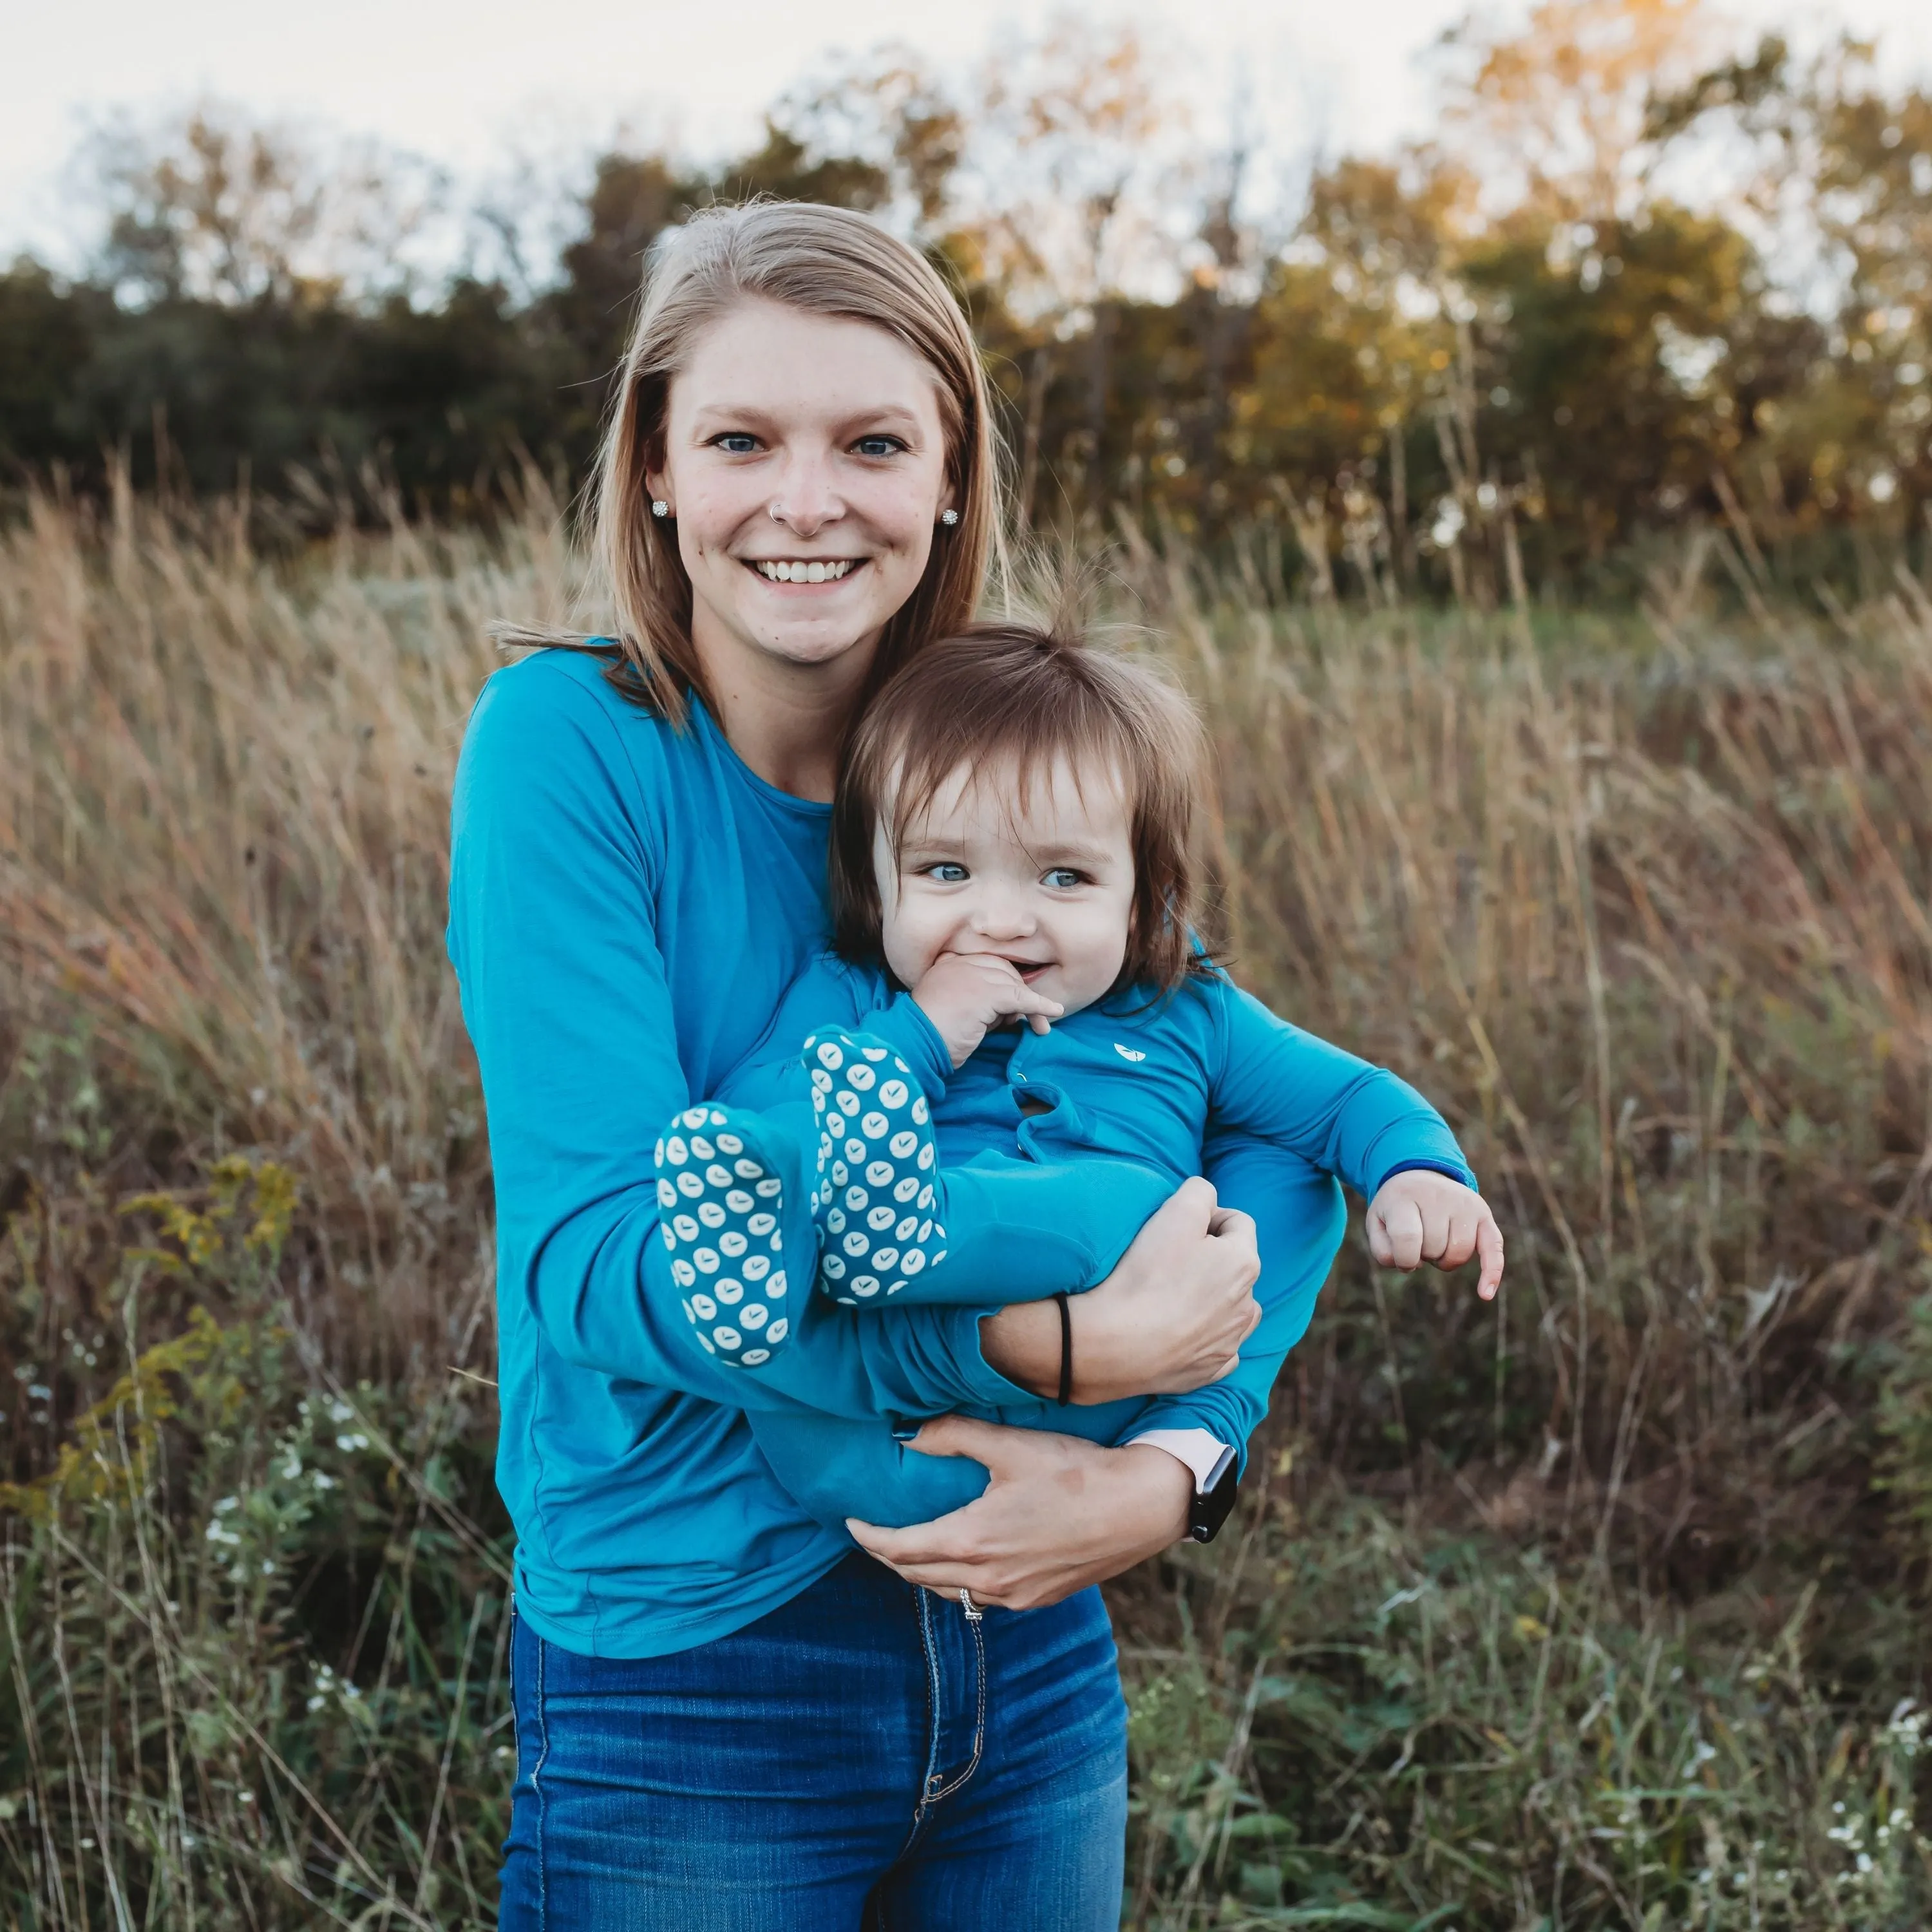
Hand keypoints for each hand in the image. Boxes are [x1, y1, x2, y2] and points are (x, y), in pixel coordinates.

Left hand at [848, 1419, 1193, 1609]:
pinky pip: (981, 1597)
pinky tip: (964, 1560)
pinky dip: (959, 1581)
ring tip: (911, 1546)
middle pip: (915, 1575)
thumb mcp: (1009, 1445)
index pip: (898, 1549)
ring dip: (922, 1571)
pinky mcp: (1036, 1599)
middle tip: (872, 1535)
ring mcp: (1013, 1596)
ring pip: (948, 1591)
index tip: (851, 1522)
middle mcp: (986, 1580)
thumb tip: (907, 1432)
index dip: (869, 1536)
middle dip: (888, 1555)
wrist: (1138, 1508)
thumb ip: (953, 1435)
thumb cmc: (1075, 1472)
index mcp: (970, 1542)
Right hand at [913, 952, 1064, 1067]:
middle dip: (1021, 995)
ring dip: (1031, 1006)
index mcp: (948, 964)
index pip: (989, 966)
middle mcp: (960, 963)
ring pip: (1013, 986)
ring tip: (1039, 1027)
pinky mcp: (985, 993)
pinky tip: (1053, 1012)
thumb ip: (977, 1002)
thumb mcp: (954, 1011)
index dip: (1006, 985)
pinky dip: (1039, 1005)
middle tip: (1032, 1021)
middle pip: (1005, 972)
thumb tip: (1010, 1011)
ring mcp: (971, 975)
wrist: (913, 1045)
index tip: (1015, 1008)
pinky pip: (1020, 998)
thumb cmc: (931, 1036)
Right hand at [980, 1176, 1260, 1401]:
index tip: (1177, 1226)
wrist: (1115, 1344)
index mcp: (1244, 1263)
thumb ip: (1199, 1192)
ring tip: (1174, 1296)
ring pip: (1233, 1308)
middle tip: (1168, 1259)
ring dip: (1213, 1298)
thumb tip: (1207, 1196)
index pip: (1238, 1222)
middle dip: (1210, 1257)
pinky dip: (1204, 1337)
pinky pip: (1218, 1347)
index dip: (1208, 1216)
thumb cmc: (1145, 1274)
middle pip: (1235, 1266)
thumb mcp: (1174, 1212)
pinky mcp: (1211, 1370)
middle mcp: (1247, 1304)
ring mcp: (1231, 1341)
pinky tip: (1176, 1332)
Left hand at [1366, 1170, 1504, 1298]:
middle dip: (1424, 1254)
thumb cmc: (1396, 1209)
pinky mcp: (1483, 1213)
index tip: (1402, 1260)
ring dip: (1444, 1260)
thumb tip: (1411, 1266)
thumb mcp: (1377, 1223)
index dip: (1404, 1259)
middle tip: (1418, 1237)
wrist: (1418, 1176)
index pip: (1407, 1238)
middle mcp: (1437, 1196)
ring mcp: (1464, 1203)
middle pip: (1434, 1248)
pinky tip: (1485, 1294)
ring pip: (1458, 1254)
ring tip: (1434, 1241)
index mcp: (1404, 1197)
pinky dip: (1491, 1272)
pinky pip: (1494, 1247)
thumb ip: (1383, 1250)